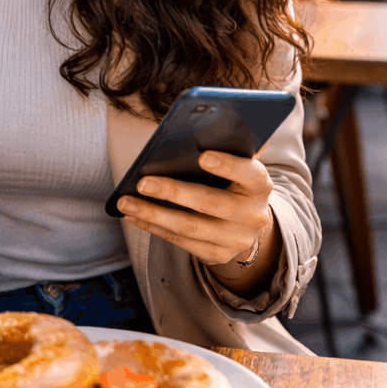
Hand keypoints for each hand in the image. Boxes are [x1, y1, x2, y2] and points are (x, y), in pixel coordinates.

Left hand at [117, 152, 278, 286]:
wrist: (248, 224)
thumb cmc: (235, 183)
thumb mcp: (239, 166)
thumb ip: (227, 150)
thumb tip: (196, 132)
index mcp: (260, 186)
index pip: (249, 174)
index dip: (227, 165)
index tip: (201, 156)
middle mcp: (253, 215)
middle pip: (210, 203)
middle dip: (173, 192)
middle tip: (142, 182)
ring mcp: (235, 239)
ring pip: (189, 227)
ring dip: (153, 214)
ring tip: (126, 202)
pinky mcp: (217, 255)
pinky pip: (180, 242)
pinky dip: (153, 228)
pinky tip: (134, 216)